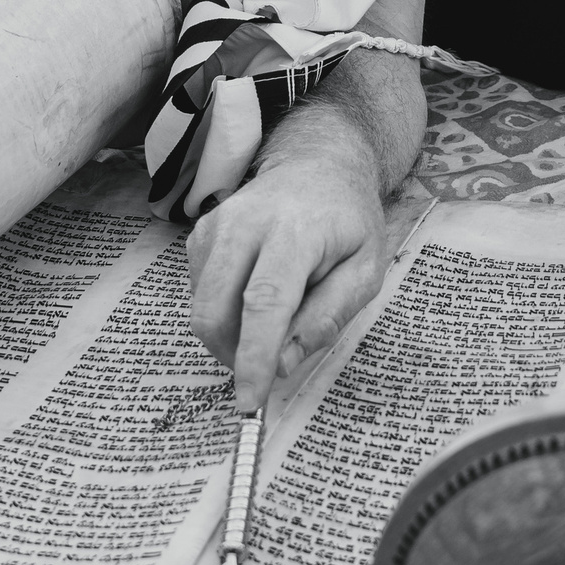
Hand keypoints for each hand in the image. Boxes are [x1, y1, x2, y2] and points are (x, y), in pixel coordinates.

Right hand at [187, 114, 390, 412]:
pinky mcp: (200, 233)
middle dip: (234, 357)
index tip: (250, 401)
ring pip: (202, 307)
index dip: (254, 358)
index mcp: (296, 232)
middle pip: (216, 310)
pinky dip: (223, 312)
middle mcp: (246, 224)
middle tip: (268, 368)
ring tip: (273, 322)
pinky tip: (253, 296)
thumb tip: (283, 363)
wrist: (318, 163)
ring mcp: (216, 225)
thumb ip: (328, 316)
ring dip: (229, 336)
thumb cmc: (348, 221)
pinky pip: (199, 294)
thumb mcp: (365, 271)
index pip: (265, 303)